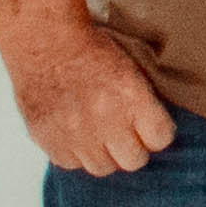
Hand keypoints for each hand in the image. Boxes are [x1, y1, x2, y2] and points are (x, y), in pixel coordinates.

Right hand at [7, 8, 178, 177]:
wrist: (45, 39)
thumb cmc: (90, 48)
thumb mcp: (131, 67)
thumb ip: (144, 103)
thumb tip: (156, 134)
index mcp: (131, 97)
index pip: (161, 139)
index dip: (157, 133)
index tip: (151, 127)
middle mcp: (105, 119)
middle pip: (133, 160)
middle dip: (134, 148)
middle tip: (126, 135)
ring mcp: (74, 132)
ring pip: (102, 167)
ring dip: (104, 154)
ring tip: (99, 136)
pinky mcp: (47, 137)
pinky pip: (70, 163)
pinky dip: (74, 153)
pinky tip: (75, 135)